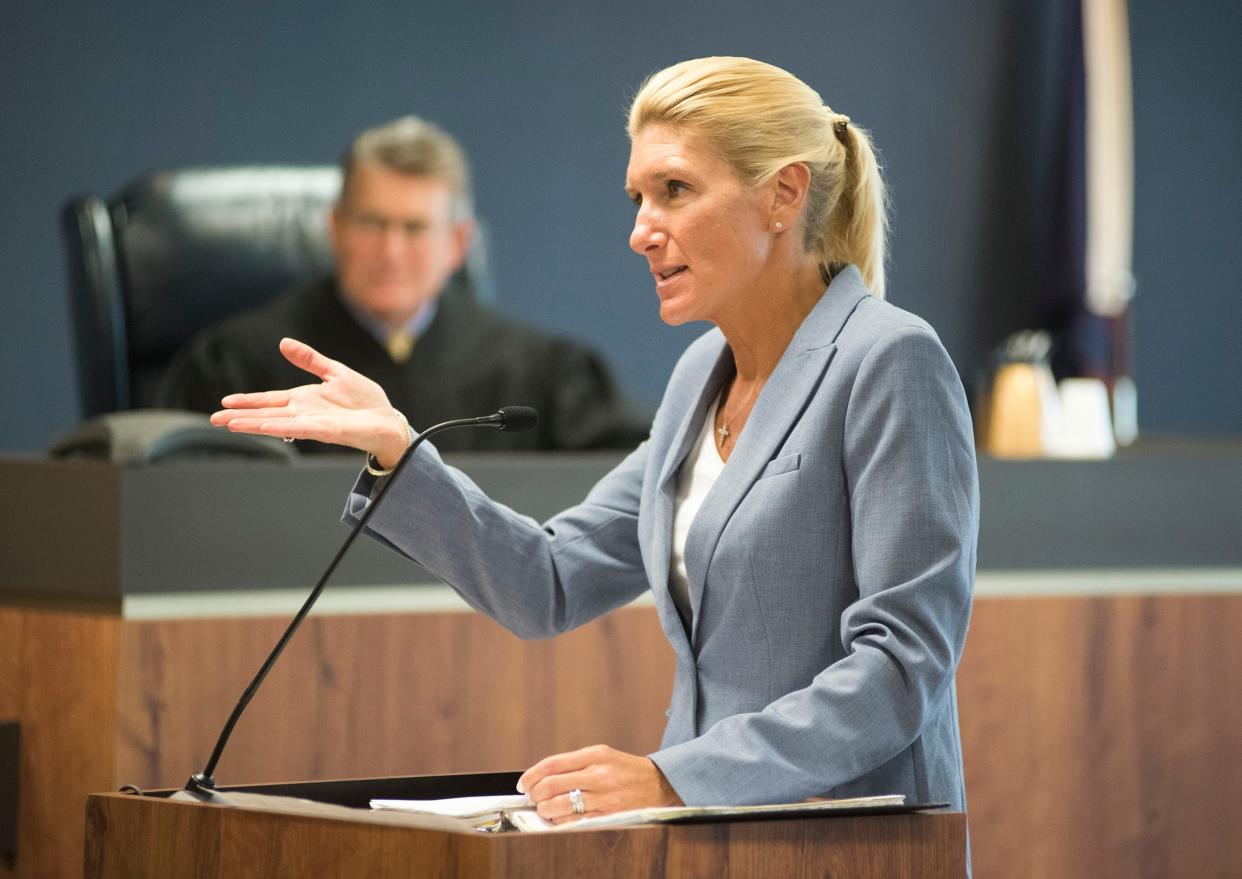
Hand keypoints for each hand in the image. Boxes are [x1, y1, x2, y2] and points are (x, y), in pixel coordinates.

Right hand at [210, 338, 410, 466]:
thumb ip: (310, 360)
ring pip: (276, 423)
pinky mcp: (327, 431)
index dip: (248, 401)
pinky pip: (298, 428)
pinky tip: (262, 427)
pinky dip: (279, 427)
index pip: (270, 400)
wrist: (389, 421)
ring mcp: (313, 423)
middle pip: (266, 414)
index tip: (225, 402)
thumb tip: (284, 342)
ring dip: (252, 423)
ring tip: (228, 424)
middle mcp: (304, 413)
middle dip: (240, 416)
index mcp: (305, 399)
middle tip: (214, 419)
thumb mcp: (336, 372)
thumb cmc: (366, 401)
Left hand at [517, 744, 682, 824]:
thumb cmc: (625, 769)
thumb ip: (574, 763)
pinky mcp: (608, 815)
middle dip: (535, 794)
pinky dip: (560, 822)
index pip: (552, 764)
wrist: (659, 784)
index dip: (532, 775)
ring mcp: (604, 797)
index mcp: (595, 755)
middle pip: (551, 785)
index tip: (523, 784)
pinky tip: (559, 819)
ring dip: (545, 810)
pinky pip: (575, 822)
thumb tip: (542, 777)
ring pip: (560, 806)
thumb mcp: (602, 755)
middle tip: (533, 798)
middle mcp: (598, 774)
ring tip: (545, 809)